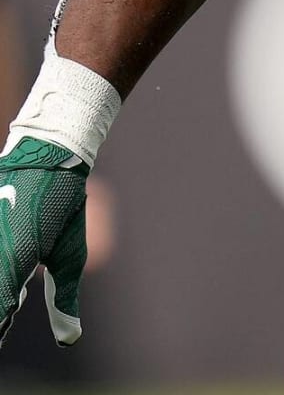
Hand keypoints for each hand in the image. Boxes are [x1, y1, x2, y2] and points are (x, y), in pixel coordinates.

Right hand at [0, 136, 88, 346]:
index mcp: (13, 261)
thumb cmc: (63, 205)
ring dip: (0, 292)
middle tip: (9, 314)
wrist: (47, 153)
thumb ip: (64, 299)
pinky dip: (0, 268)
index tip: (4, 336)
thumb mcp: (69, 253)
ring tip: (12, 294)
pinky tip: (11, 279)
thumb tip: (70, 338)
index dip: (0, 330)